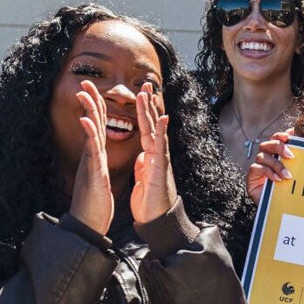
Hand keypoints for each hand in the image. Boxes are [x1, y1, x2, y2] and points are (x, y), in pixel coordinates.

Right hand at [68, 80, 113, 235]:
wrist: (89, 224)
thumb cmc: (94, 203)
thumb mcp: (98, 177)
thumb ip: (97, 163)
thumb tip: (96, 152)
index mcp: (96, 156)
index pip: (97, 126)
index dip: (96, 107)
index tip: (94, 90)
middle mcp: (92, 156)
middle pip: (91, 123)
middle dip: (89, 101)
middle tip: (85, 81)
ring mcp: (91, 163)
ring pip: (90, 132)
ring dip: (88, 110)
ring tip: (84, 92)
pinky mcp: (94, 173)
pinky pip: (92, 151)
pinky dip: (89, 134)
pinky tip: (85, 120)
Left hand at [130, 84, 177, 224]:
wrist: (157, 220)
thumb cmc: (150, 201)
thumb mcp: (143, 178)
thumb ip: (144, 164)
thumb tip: (144, 155)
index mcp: (150, 155)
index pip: (146, 128)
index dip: (143, 111)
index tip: (141, 94)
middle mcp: (157, 154)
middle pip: (152, 124)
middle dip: (148, 104)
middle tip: (146, 84)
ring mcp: (161, 160)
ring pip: (156, 131)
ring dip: (152, 111)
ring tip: (149, 94)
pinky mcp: (161, 169)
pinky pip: (161, 148)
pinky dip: (161, 133)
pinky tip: (162, 119)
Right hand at [247, 132, 293, 204]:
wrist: (280, 208)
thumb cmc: (287, 188)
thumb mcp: (294, 170)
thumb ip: (296, 154)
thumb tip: (294, 131)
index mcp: (274, 154)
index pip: (274, 139)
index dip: (279, 135)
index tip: (289, 136)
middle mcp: (264, 158)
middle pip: (266, 145)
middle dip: (278, 147)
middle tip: (291, 156)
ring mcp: (257, 167)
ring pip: (262, 157)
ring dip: (276, 164)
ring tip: (287, 175)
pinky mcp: (251, 177)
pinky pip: (256, 168)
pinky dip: (268, 172)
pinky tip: (277, 180)